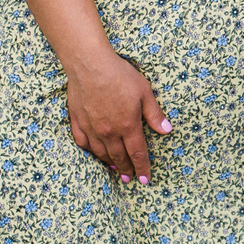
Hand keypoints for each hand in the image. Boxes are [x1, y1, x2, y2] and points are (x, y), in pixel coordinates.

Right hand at [65, 50, 167, 181]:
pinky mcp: (77, 121)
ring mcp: (91, 128)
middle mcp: (109, 132)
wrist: (89, 64)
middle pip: (119, 157)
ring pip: (101, 153)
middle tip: (130, 179)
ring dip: (110, 163)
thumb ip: (154, 114)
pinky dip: (90, 151)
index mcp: (128, 126)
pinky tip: (95, 153)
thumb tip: (166, 130)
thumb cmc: (119, 75)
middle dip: (126, 170)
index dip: (142, 168)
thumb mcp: (144, 92)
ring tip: (116, 169)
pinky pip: (83, 143)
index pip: (138, 153)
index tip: (145, 179)